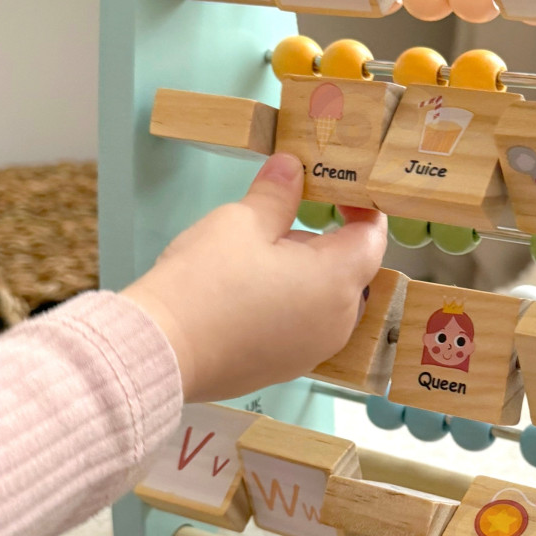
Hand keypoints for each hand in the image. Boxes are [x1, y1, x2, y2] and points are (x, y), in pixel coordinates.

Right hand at [121, 154, 386, 402]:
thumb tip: (292, 168)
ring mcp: (314, 350)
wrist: (161, 351)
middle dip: (327, 242)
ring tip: (259, 256)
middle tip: (284, 220)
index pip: (374, 237)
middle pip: (351, 270)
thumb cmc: (206, 281)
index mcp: (337, 281)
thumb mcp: (242, 222)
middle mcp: (338, 322)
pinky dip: (290, 304)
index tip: (338, 191)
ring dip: (307, 273)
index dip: (363, 208)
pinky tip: (249, 292)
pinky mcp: (287, 368)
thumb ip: (278, 193)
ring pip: (327, 299)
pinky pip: (304, 326)